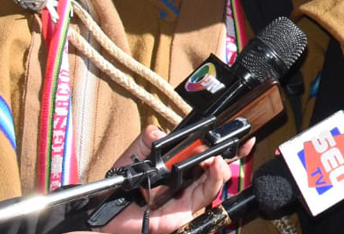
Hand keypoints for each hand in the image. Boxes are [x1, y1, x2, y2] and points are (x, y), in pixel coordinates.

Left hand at [98, 126, 251, 233]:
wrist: (105, 210)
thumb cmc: (120, 185)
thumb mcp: (135, 154)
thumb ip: (149, 138)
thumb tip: (163, 131)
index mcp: (179, 166)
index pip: (207, 153)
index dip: (224, 143)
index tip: (237, 131)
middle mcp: (187, 181)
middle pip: (218, 167)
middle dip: (232, 153)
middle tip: (236, 142)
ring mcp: (188, 196)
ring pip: (215, 181)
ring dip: (221, 168)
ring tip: (219, 157)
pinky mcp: (184, 211)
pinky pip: (204, 196)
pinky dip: (213, 181)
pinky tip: (214, 168)